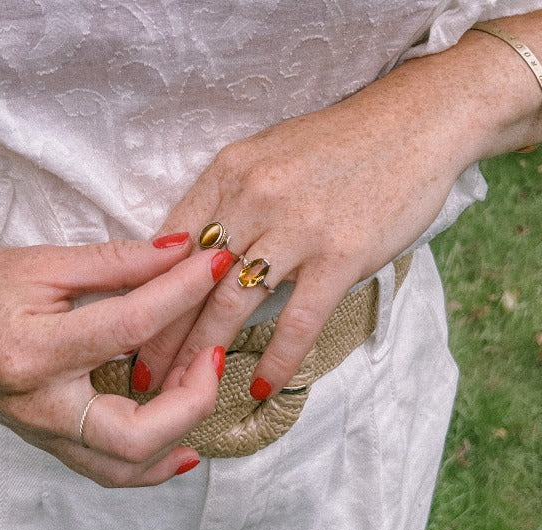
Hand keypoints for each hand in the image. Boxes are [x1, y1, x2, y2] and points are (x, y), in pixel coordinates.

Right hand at [0, 235, 228, 486]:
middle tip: (214, 355)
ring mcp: (43, 433)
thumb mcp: (41, 263)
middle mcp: (39, 406)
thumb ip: (116, 262)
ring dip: (178, 436)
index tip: (217, 266)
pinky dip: (152, 461)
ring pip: (125, 467)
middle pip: (134, 433)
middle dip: (192, 399)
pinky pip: (109, 471)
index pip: (129, 325)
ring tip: (202, 392)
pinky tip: (180, 441)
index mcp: (32, 351)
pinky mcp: (49, 442)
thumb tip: (181, 252)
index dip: (183, 292)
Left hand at [135, 54, 477, 397]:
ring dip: (203, 356)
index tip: (126, 329)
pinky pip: (298, 322)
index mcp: (228, 173)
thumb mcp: (265, 157)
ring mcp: (298, 229)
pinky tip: (258, 388)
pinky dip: (277, 361)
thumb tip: (189, 255)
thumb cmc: (336, 146)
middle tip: (141, 378)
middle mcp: (255, 199)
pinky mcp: (340, 256)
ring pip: (233, 305)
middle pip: (191, 283)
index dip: (141, 293)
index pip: (167, 244)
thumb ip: (226, 202)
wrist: (415, 124)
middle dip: (161, 338)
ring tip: (184, 393)